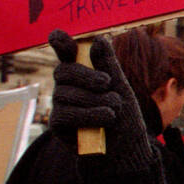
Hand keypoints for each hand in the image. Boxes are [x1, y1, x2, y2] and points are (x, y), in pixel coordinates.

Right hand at [48, 29, 151, 170]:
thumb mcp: (121, 87)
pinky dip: (89, 115)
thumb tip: (99, 40)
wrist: (127, 149)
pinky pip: (65, 115)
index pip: (67, 54)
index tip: (56, 35)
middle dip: (85, 75)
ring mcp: (61, 105)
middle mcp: (67, 86)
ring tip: (114, 109)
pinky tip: (106, 119)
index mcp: (83, 73)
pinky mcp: (58, 125)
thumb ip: (109, 66)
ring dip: (95, 100)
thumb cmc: (124, 115)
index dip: (61, 43)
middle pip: (63, 71)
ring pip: (65, 94)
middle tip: (106, 82)